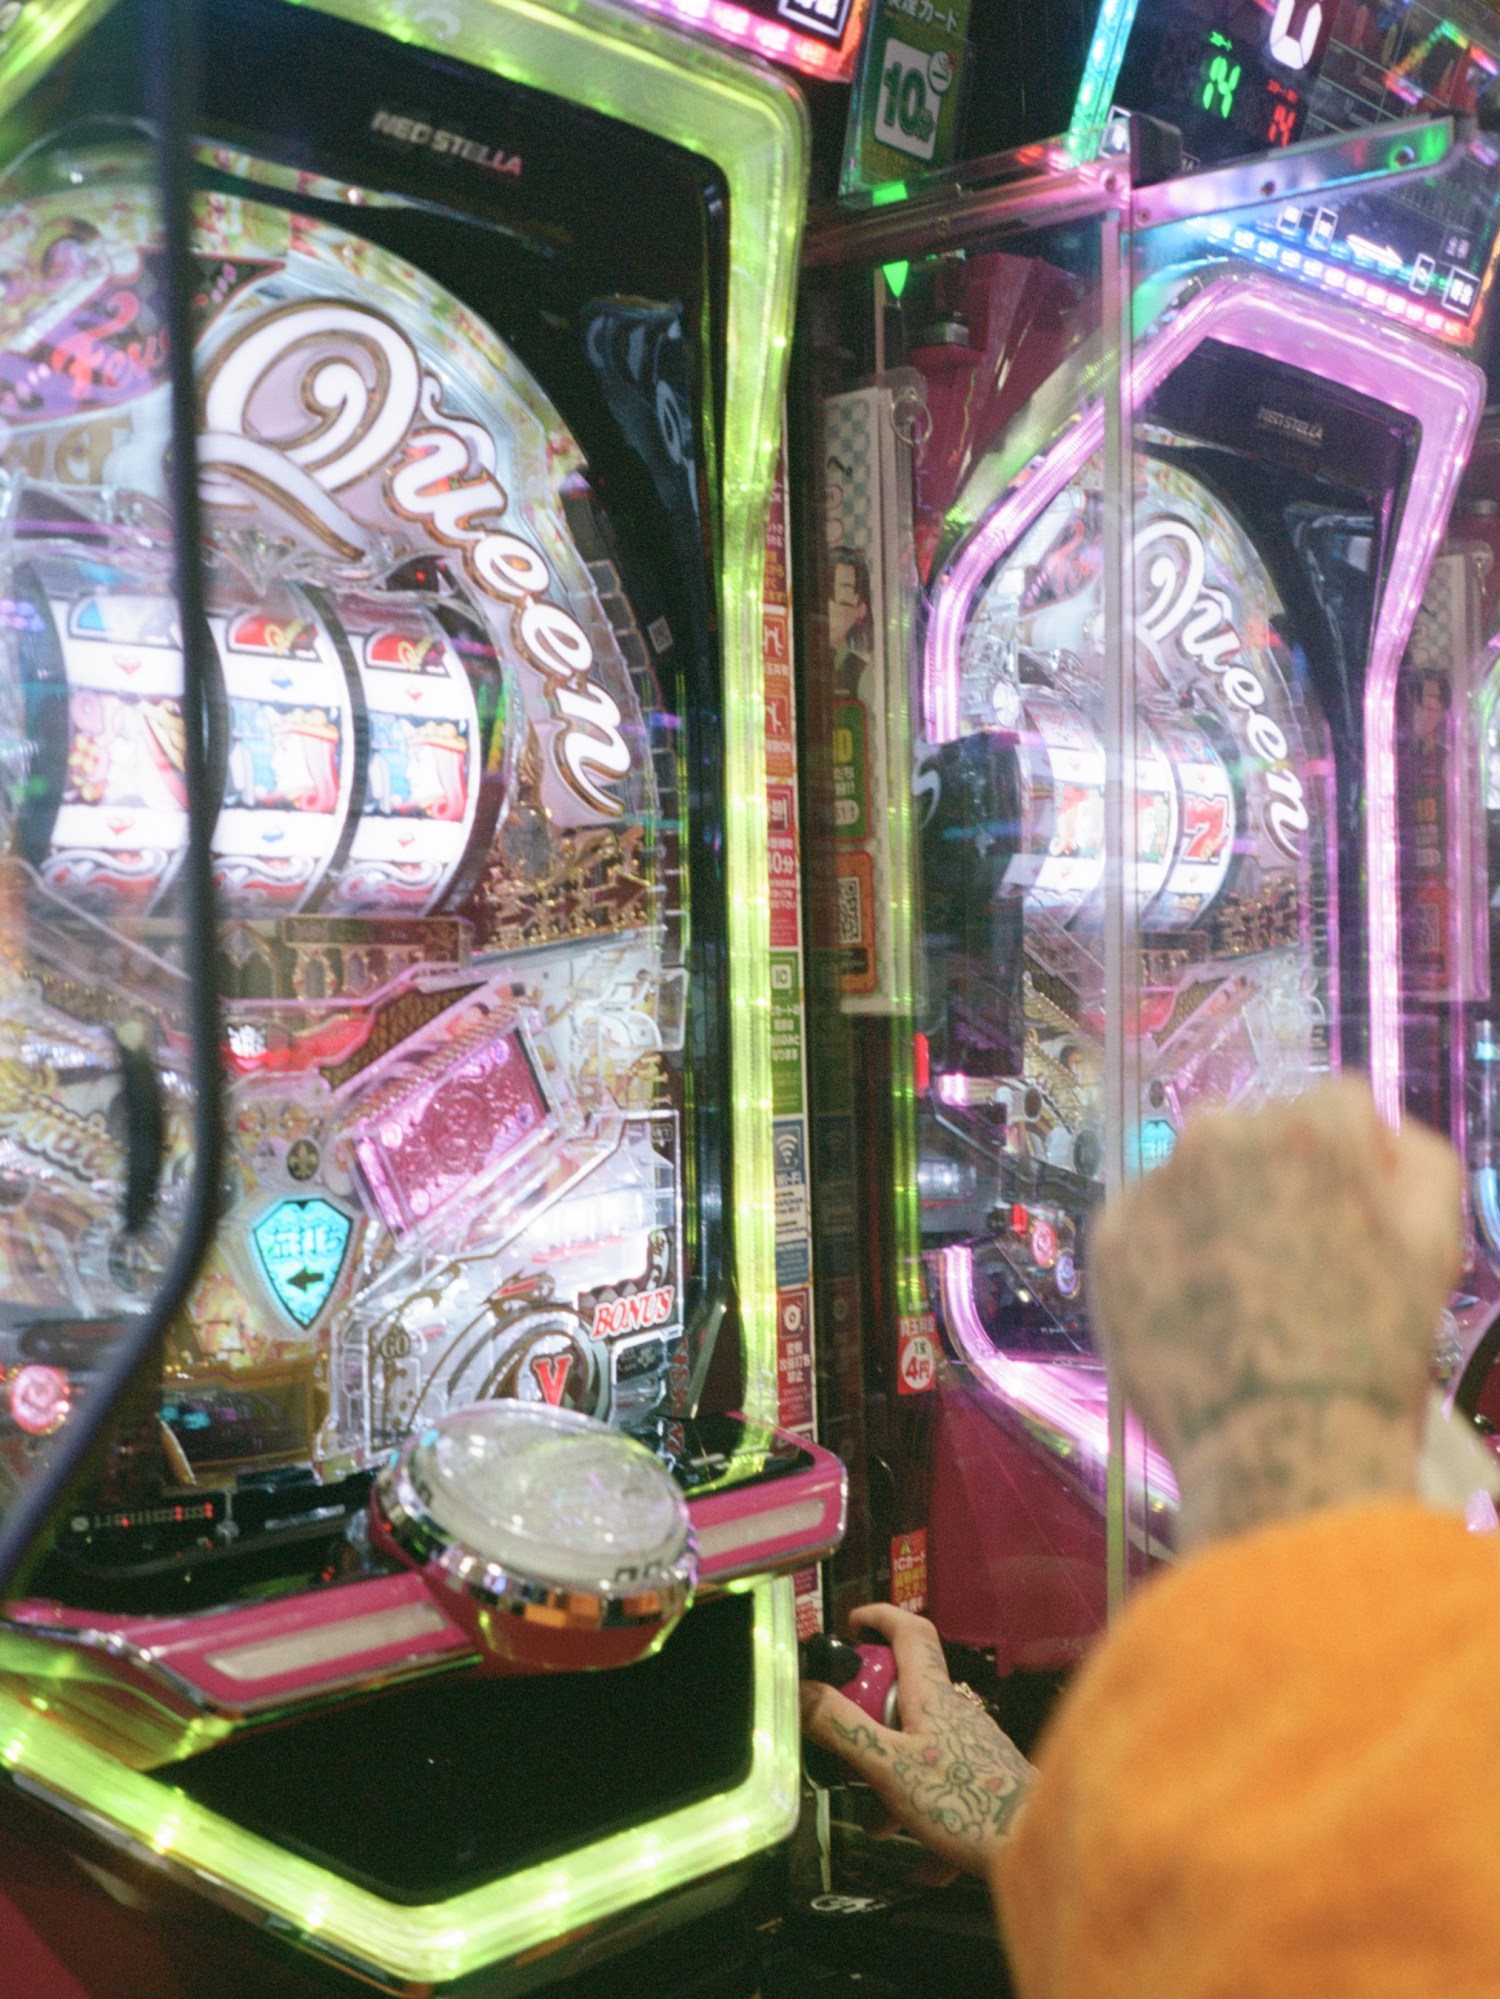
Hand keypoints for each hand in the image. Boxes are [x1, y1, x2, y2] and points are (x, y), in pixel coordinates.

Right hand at [799, 1603, 1034, 1878]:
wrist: (1036, 1846)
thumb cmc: (966, 1801)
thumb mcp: (890, 1766)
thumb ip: (843, 1728)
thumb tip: (800, 1690)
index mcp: (930, 1694)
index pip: (910, 1631)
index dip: (880, 1618)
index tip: (852, 1625)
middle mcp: (954, 1711)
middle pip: (906, 1696)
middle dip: (870, 1722)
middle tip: (846, 1750)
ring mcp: (972, 1746)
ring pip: (920, 1749)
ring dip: (892, 1780)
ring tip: (878, 1825)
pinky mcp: (986, 1782)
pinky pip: (944, 1790)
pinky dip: (925, 1818)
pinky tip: (923, 1864)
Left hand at [1089, 1077, 1462, 1550]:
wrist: (1281, 1445)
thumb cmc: (1369, 1351)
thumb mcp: (1434, 1244)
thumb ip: (1412, 1160)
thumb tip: (1376, 1133)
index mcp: (1314, 1128)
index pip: (1333, 1110)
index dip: (1347, 1168)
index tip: (1346, 1222)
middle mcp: (1225, 1133)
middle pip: (1255, 1136)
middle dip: (1272, 1181)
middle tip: (1290, 1264)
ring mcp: (1156, 1183)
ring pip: (1192, 1178)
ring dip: (1211, 1213)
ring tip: (1240, 1297)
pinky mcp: (1109, 1235)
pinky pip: (1142, 1225)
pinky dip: (1163, 1255)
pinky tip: (1195, 1312)